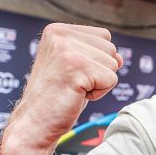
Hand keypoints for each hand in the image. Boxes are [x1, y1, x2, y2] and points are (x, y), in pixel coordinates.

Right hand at [0, 24, 122, 154]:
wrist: (34, 124)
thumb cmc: (55, 98)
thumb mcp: (75, 68)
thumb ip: (96, 55)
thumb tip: (120, 59)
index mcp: (57, 30)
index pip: (103, 36)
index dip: (96, 60)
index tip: (72, 73)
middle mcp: (60, 35)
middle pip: (111, 49)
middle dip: (99, 71)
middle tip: (72, 84)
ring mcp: (67, 50)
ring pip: (113, 64)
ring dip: (99, 83)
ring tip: (73, 89)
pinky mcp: (77, 68)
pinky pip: (111, 79)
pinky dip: (99, 94)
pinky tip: (76, 96)